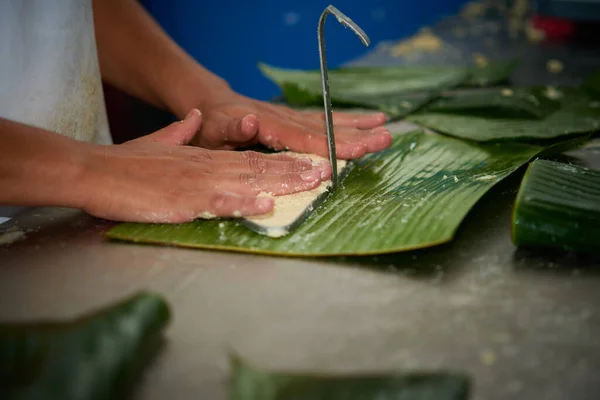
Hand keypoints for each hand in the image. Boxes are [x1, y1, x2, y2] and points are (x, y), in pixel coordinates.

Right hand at [82, 109, 330, 222]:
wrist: (95, 171)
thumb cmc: (127, 163)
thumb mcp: (160, 144)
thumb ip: (181, 132)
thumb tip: (197, 117)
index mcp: (206, 158)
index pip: (252, 158)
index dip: (283, 160)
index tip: (309, 162)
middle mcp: (209, 168)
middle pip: (260, 168)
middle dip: (296, 171)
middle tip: (327, 172)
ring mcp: (198, 184)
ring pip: (248, 181)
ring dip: (282, 183)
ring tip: (312, 184)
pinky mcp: (184, 201)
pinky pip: (219, 203)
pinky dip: (244, 203)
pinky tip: (265, 204)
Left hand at [189, 92, 391, 158]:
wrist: (214, 104)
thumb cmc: (211, 124)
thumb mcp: (213, 130)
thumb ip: (231, 129)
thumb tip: (250, 121)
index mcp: (268, 125)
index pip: (302, 137)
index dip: (329, 145)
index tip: (354, 151)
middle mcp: (286, 118)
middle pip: (325, 128)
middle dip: (356, 136)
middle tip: (384, 140)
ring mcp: (293, 118)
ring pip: (330, 122)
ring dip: (359, 128)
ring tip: (386, 130)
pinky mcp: (297, 119)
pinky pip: (326, 120)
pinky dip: (349, 121)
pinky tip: (370, 120)